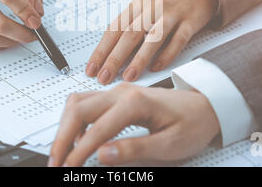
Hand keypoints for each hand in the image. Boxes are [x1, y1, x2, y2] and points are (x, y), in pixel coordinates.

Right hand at [49, 83, 219, 165]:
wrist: (205, 106)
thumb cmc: (192, 124)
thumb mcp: (170, 145)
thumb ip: (135, 149)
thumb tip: (103, 155)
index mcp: (135, 102)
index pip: (96, 129)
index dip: (78, 153)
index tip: (69, 171)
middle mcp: (122, 91)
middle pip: (78, 109)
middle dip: (62, 138)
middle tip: (57, 164)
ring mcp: (118, 91)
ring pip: (78, 103)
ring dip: (66, 127)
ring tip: (64, 154)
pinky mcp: (117, 95)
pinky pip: (87, 103)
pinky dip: (76, 121)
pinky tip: (80, 139)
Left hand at [86, 0, 216, 83]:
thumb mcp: (143, 5)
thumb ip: (129, 25)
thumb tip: (109, 54)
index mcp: (136, 4)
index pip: (114, 29)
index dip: (101, 51)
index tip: (91, 69)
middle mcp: (152, 8)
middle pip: (129, 35)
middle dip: (114, 58)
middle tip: (104, 77)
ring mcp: (172, 14)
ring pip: (153, 38)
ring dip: (139, 59)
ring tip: (128, 77)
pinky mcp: (190, 21)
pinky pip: (178, 40)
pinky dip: (166, 55)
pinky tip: (156, 67)